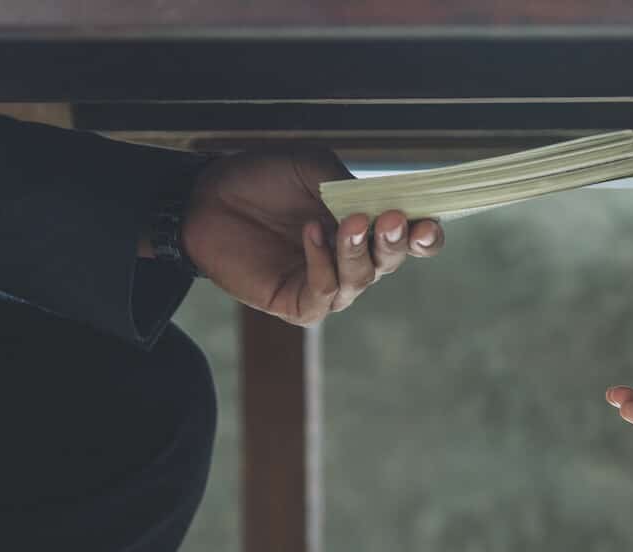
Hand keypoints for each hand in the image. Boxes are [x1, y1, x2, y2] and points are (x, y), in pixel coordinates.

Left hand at [180, 147, 443, 324]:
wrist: (206, 195)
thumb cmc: (262, 178)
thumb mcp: (312, 167)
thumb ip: (348, 185)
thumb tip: (377, 206)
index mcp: (365, 225)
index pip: (410, 241)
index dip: (425, 237)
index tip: (426, 223)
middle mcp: (352, 259)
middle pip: (391, 261)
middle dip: (396, 243)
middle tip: (392, 219)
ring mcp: (326, 283)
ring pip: (360, 279)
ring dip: (356, 250)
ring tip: (344, 222)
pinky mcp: (297, 303)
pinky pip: (324, 294)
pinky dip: (322, 265)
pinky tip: (311, 233)